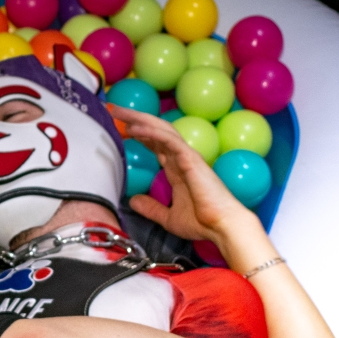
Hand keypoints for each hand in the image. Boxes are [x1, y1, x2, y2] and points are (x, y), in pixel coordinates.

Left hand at [109, 106, 258, 248]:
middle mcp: (181, 158)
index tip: (121, 128)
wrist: (222, 226)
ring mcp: (187, 156)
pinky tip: (135, 128)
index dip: (139, 134)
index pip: (156, 144)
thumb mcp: (168, 217)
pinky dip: (151, 132)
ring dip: (140, 119)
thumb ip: (151, 208)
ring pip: (161, 130)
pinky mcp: (190, 159)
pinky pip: (169, 140)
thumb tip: (133, 201)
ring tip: (120, 112)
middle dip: (136, 120)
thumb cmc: (202, 222)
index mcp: (177, 169)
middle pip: (156, 131)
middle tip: (115, 111)